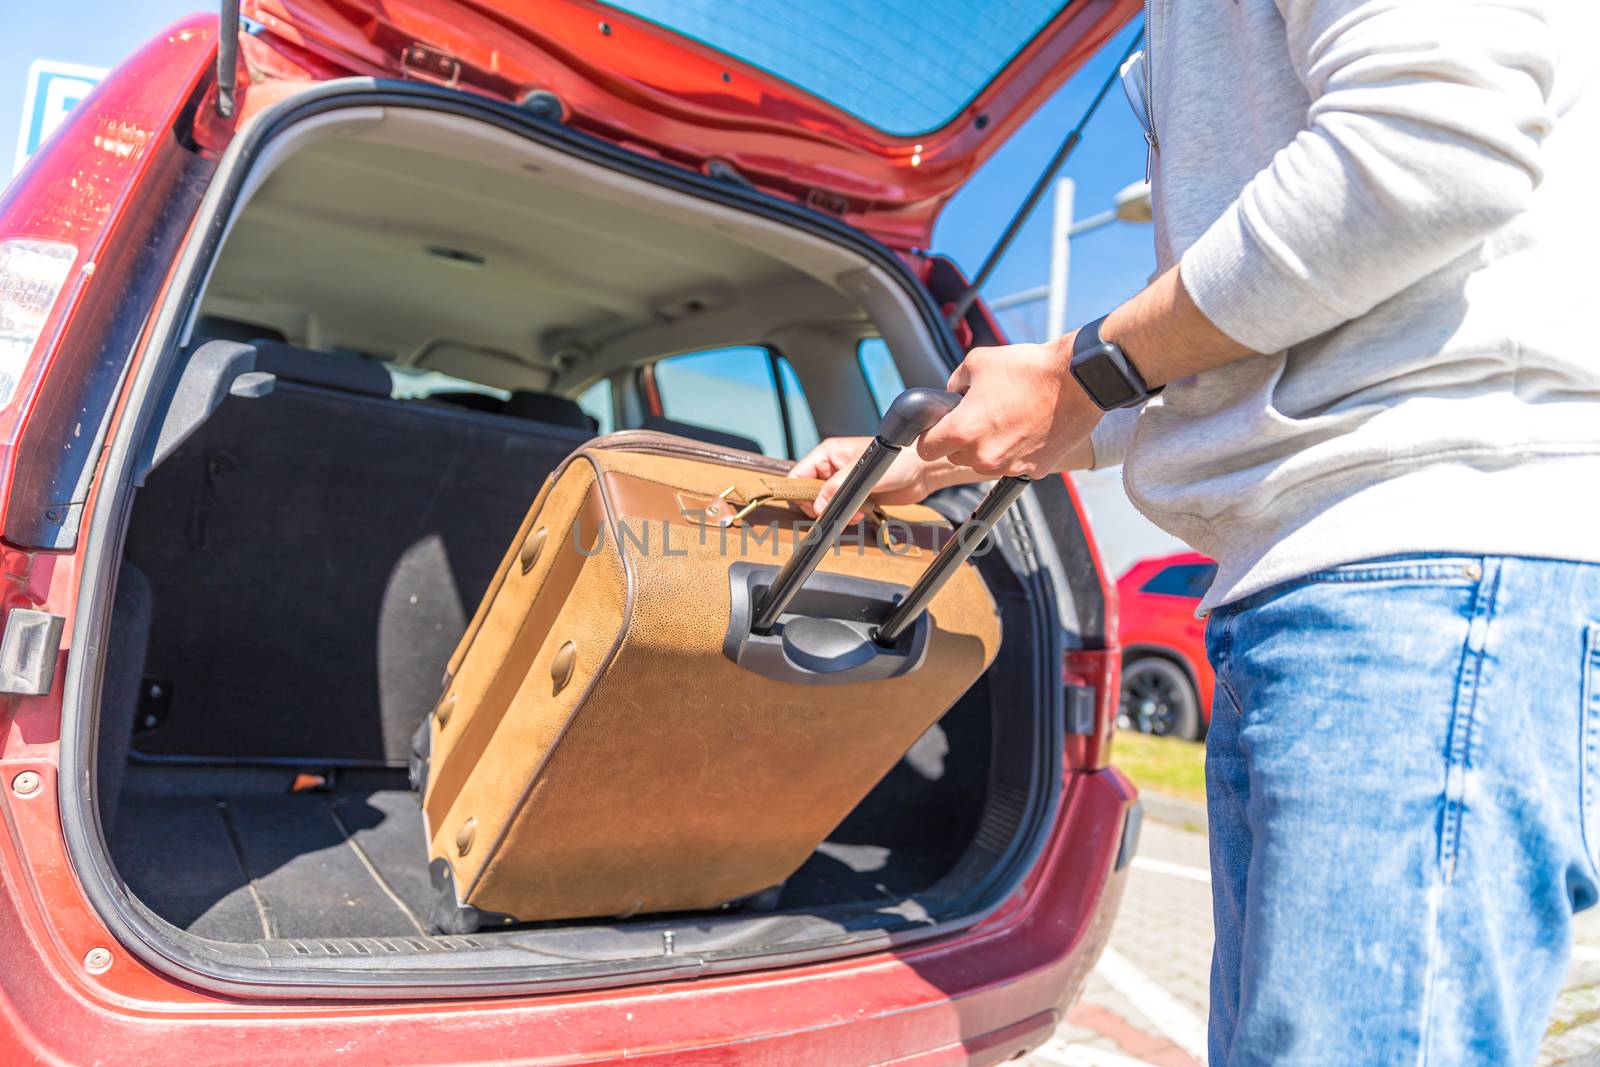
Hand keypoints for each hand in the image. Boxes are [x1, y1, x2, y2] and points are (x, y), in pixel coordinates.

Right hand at [789, 436, 958, 515]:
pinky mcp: (856, 496)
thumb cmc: (898, 459)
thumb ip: (836, 488)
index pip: (799, 474)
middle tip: (835, 512)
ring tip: (853, 512)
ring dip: (837, 513)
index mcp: (828, 453)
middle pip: (809, 493)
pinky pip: (841, 511)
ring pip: (825, 505)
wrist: (923, 470)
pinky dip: (848, 516)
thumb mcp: (862, 472)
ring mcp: (844, 483)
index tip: (811, 507)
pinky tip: (861, 513)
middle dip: (821, 507)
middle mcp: (833, 468)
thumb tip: (817, 506)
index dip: (801, 493)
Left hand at [917, 335, 1101, 477]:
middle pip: (956, 457)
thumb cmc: (1029, 369)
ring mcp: (1010, 466)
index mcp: (962, 431)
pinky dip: (1018, 452)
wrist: (1077, 380)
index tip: (939, 428)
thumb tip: (951, 394)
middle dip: (962, 439)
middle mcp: (983, 456)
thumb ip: (954, 383)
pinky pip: (1015, 465)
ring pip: (986, 463)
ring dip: (990, 447)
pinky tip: (1029, 429)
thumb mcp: (977, 362)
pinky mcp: (1035, 470)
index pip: (926, 449)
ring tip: (1008, 419)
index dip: (931, 435)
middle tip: (982, 415)